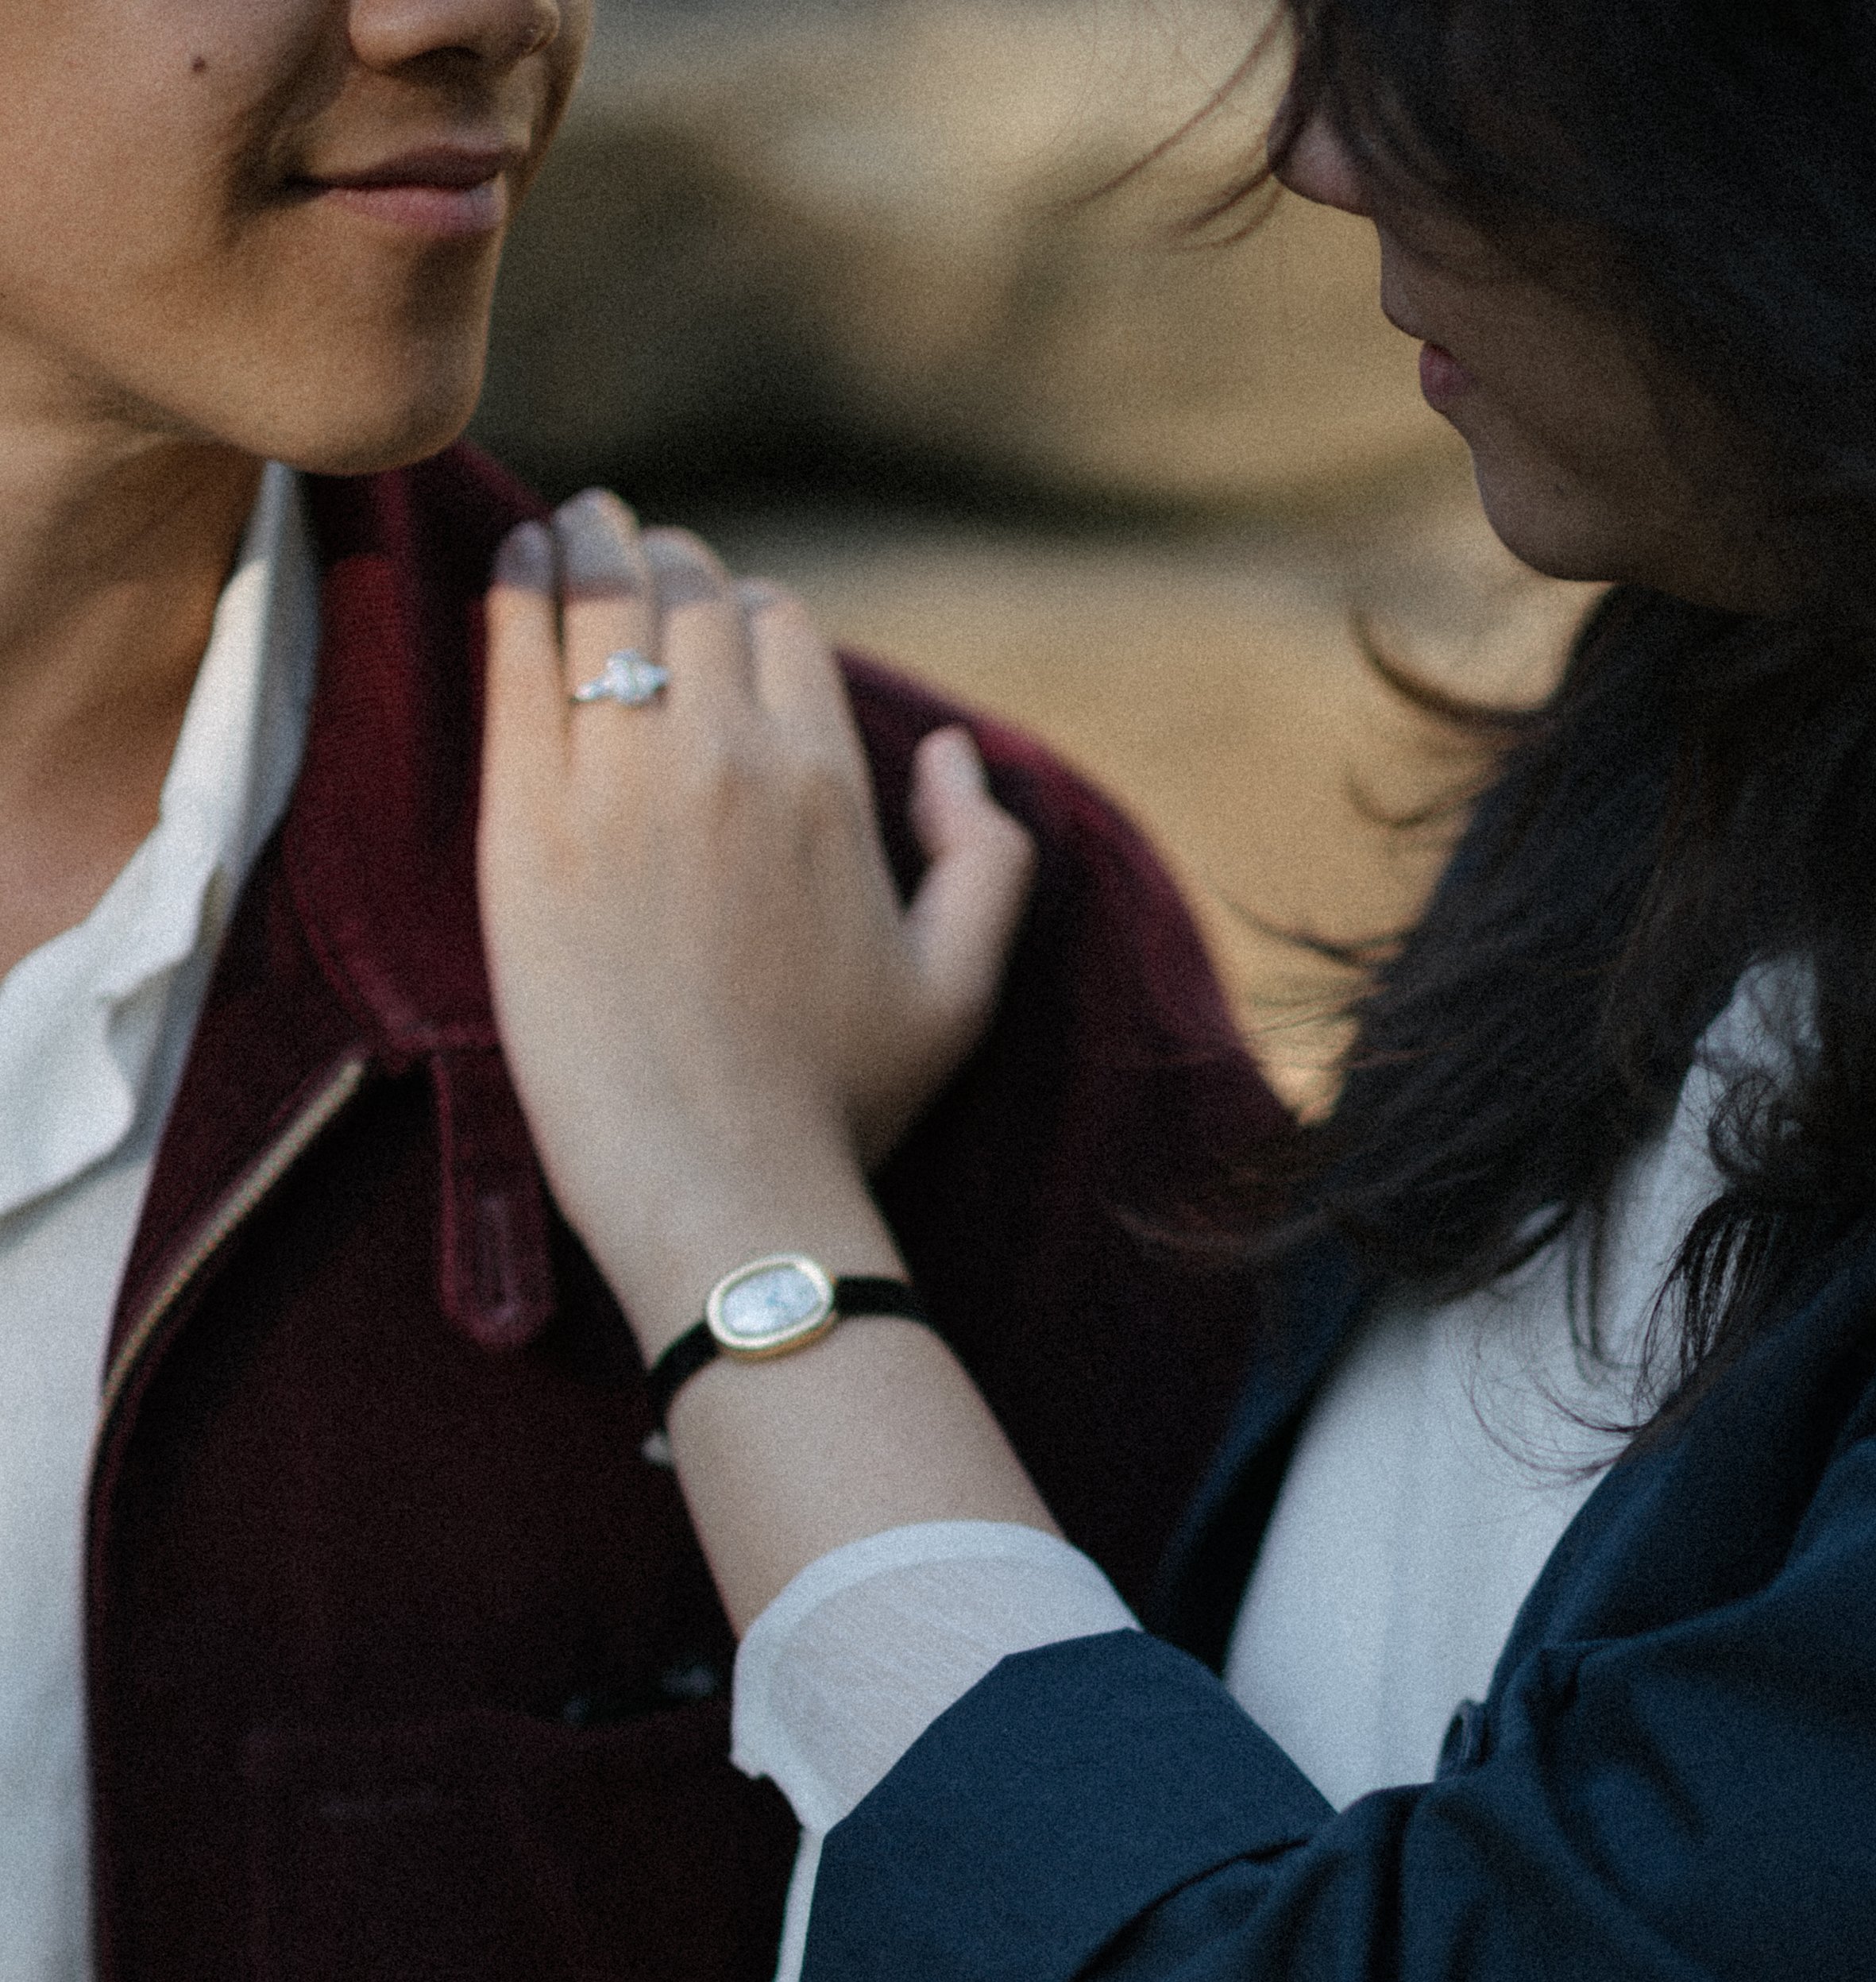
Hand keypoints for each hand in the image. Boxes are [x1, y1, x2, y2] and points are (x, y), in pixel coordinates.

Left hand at [478, 492, 1036, 1357]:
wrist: (721, 1184)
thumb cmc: (842, 1108)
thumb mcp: (962, 988)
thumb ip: (989, 857)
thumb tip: (949, 754)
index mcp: (832, 782)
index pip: (782, 624)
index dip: (747, 611)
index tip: (716, 623)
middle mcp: (732, 756)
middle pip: (694, 595)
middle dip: (668, 566)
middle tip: (633, 560)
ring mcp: (623, 781)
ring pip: (605, 598)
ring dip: (592, 546)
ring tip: (573, 529)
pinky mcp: (527, 823)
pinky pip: (519, 654)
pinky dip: (518, 587)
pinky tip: (514, 559)